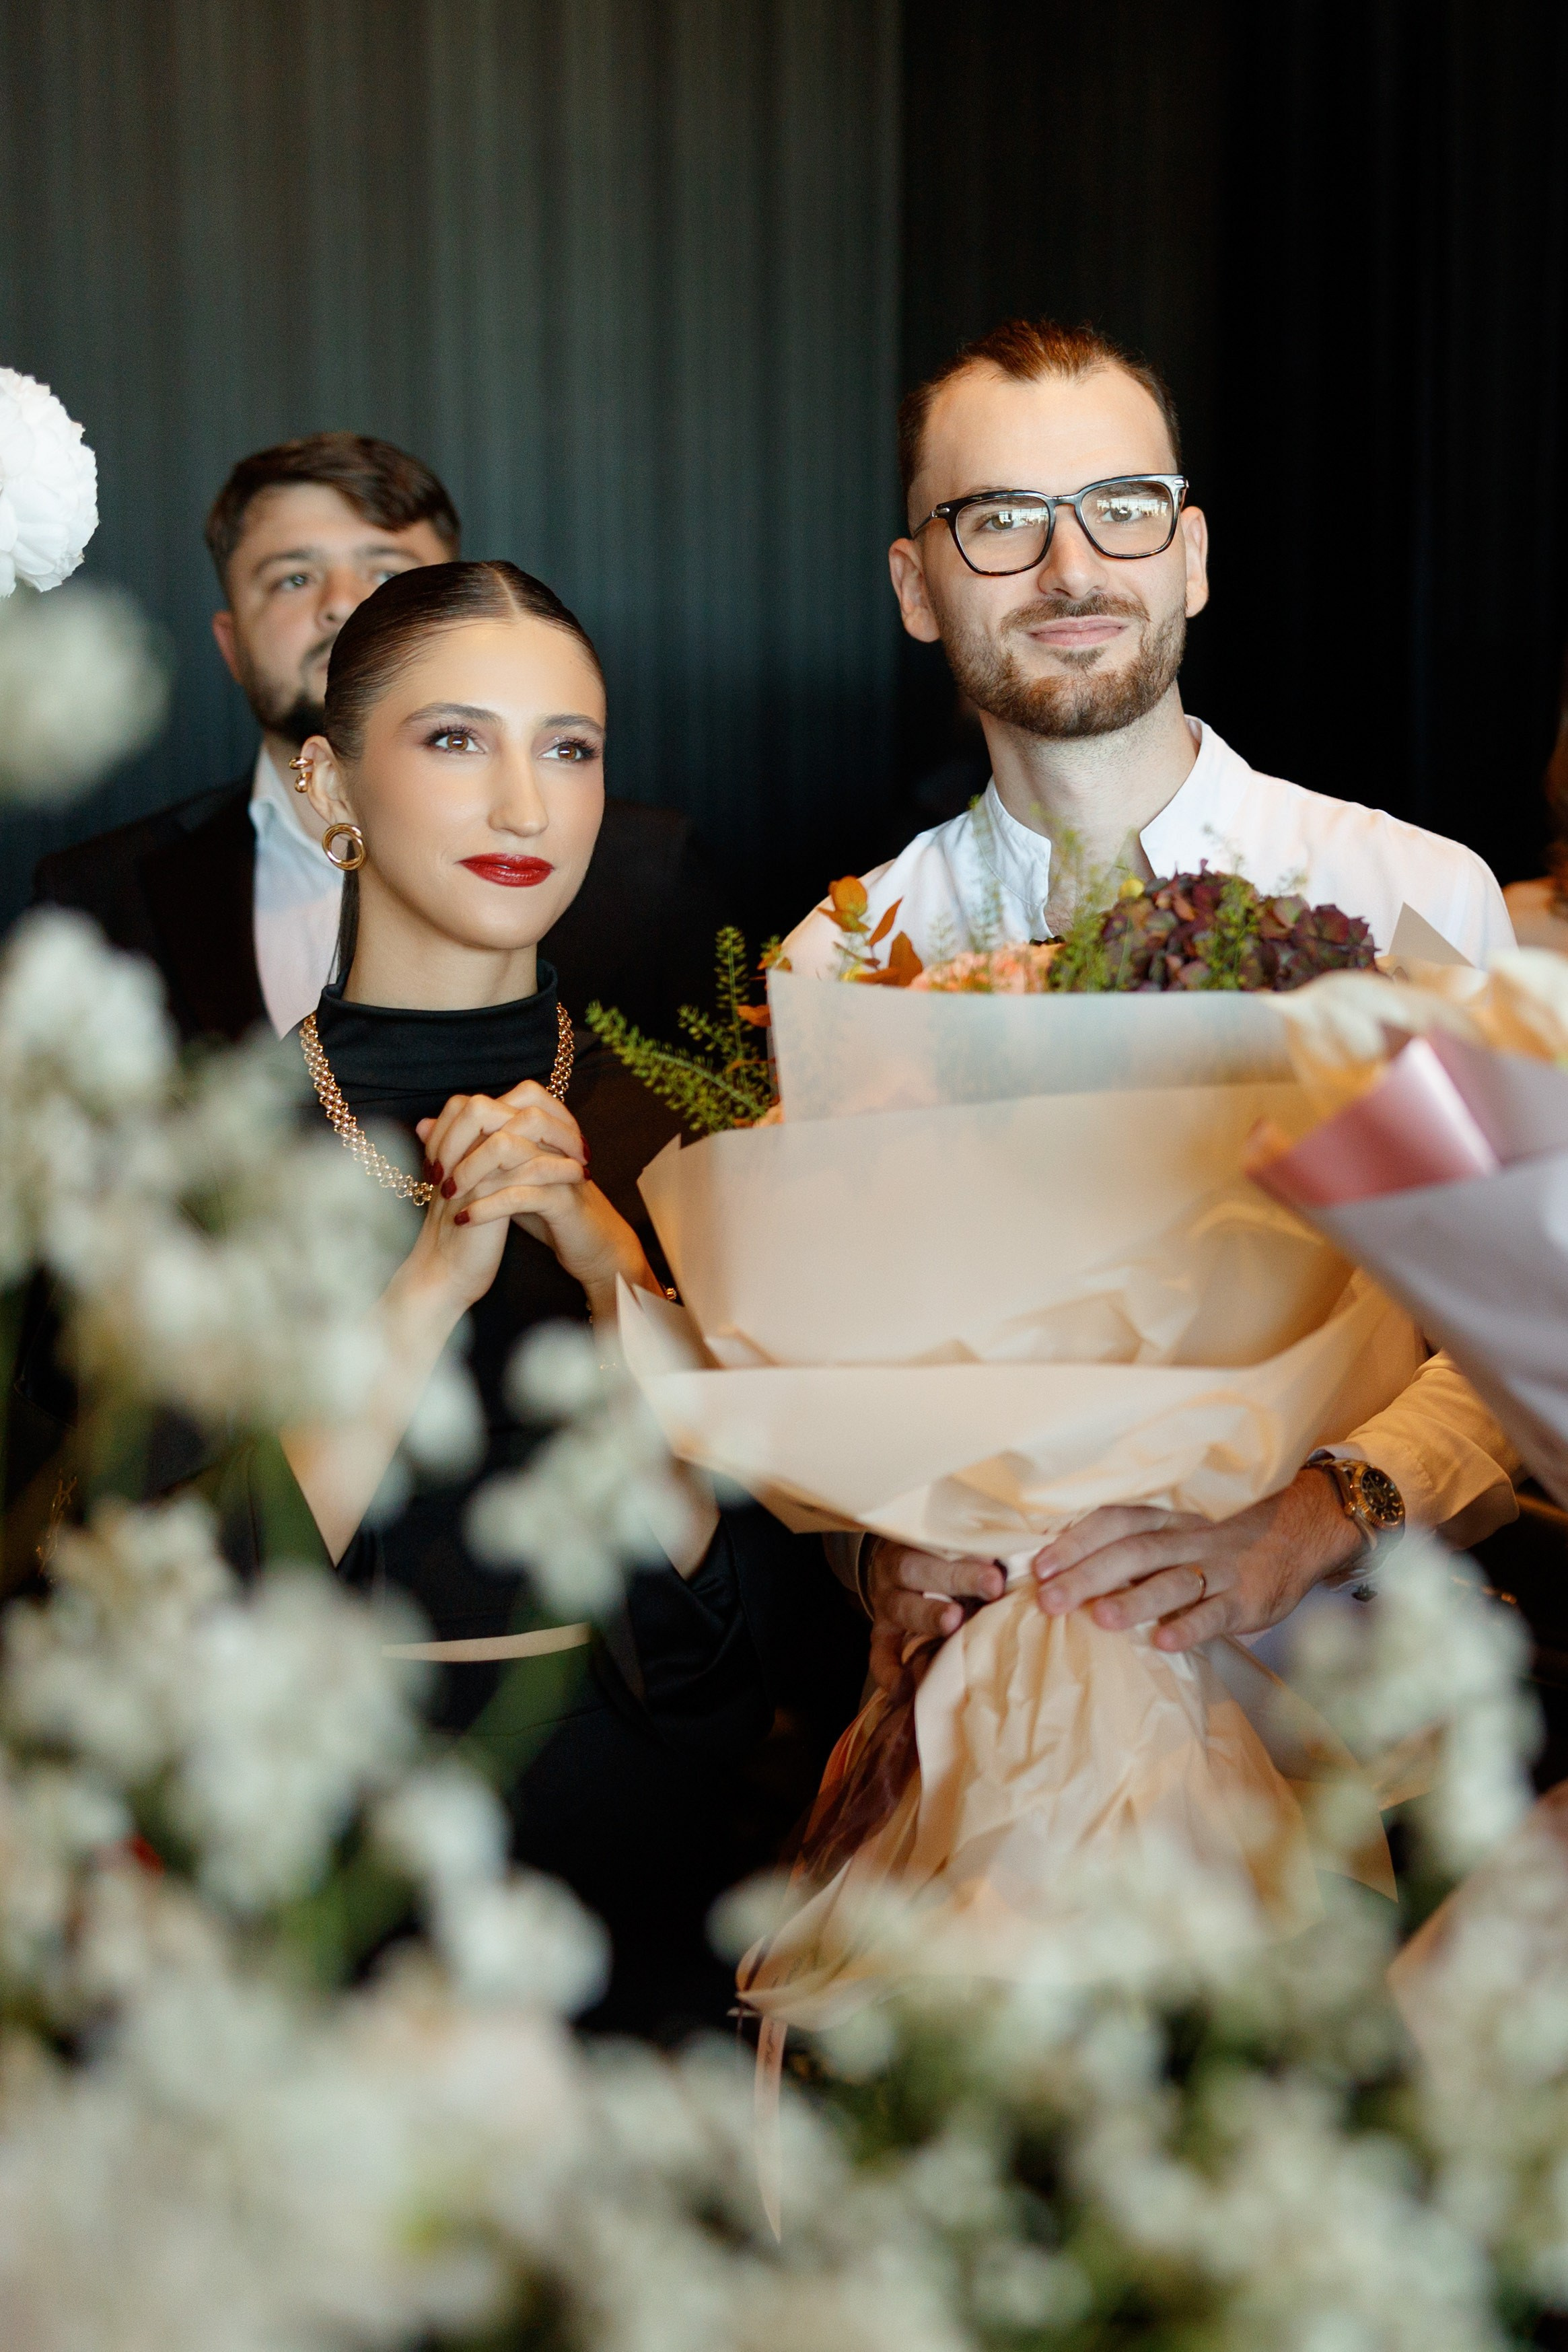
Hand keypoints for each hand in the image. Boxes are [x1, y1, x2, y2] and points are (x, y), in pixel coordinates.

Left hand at [417, 1085, 656, 1319]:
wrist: (591, 1245)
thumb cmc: (546, 1208)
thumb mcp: (502, 1174)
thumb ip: (468, 1147)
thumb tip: (424, 1125)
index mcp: (538, 1129)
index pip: (492, 1101)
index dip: (457, 1124)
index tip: (436, 1156)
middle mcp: (550, 1140)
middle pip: (501, 1114)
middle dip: (460, 1141)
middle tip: (438, 1172)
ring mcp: (559, 1166)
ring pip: (509, 1148)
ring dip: (471, 1169)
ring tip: (448, 1193)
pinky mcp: (564, 1199)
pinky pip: (520, 1193)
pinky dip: (487, 1205)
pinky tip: (465, 1219)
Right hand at [863, 1537, 1006, 1690]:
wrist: (902, 1568)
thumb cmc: (945, 1557)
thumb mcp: (956, 1544)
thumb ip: (984, 1548)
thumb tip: (1028, 1553)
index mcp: (916, 1540)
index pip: (937, 1538)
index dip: (966, 1548)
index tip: (998, 1557)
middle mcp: (897, 1569)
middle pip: (916, 1569)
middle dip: (955, 1578)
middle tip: (992, 1586)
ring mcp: (887, 1603)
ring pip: (901, 1607)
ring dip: (929, 1615)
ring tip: (955, 1623)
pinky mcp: (882, 1635)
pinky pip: (879, 1655)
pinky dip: (889, 1672)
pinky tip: (906, 1688)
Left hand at [1030, 1467, 1364, 1652]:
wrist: (1300, 1534)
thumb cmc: (1221, 1542)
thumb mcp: (1178, 1534)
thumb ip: (1134, 1549)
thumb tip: (1067, 1571)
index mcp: (1166, 1521)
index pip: (1115, 1521)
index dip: (1076, 1541)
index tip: (1039, 1564)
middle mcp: (1188, 1539)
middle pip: (1133, 1553)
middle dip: (1088, 1575)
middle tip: (1050, 1599)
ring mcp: (1219, 1569)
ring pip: (1172, 1581)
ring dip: (1134, 1600)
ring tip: (1099, 1618)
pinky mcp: (1246, 1599)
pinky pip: (1215, 1613)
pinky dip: (1189, 1626)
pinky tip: (1164, 1641)